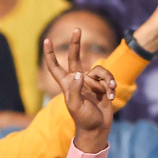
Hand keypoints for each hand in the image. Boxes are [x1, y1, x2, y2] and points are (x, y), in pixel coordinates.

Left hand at [43, 28, 115, 151]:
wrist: (98, 128)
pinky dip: (111, 86)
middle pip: (76, 57)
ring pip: (99, 69)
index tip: (47, 40)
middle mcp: (77, 80)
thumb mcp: (76, 106)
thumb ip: (75, 90)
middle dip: (76, 44)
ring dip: (106, 80)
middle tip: (77, 29)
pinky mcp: (101, 85)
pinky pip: (108, 77)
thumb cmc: (84, 119)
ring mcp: (89, 82)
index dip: (50, 54)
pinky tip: (111, 97)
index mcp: (66, 85)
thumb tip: (78, 74)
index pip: (55, 67)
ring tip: (108, 92)